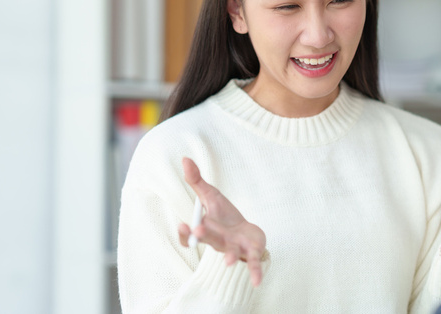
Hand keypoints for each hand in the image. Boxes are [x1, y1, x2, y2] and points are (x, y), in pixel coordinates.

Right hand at [178, 157, 266, 286]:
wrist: (246, 232)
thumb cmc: (225, 216)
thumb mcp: (211, 196)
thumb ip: (196, 181)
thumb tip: (184, 158)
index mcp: (205, 229)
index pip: (189, 235)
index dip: (184, 233)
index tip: (183, 225)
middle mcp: (217, 241)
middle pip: (209, 240)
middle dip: (203, 235)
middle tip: (197, 230)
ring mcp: (234, 248)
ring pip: (229, 252)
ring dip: (227, 257)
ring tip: (227, 262)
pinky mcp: (250, 252)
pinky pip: (251, 263)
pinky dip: (254, 272)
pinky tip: (257, 282)